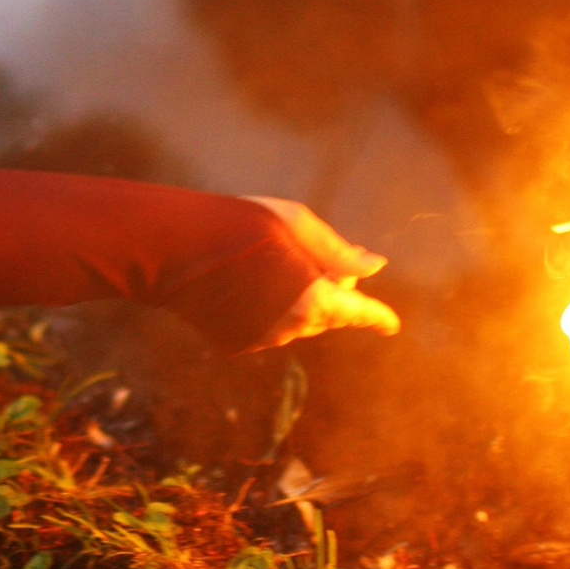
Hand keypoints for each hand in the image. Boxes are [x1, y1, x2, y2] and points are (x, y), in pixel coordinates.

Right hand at [243, 196, 401, 348]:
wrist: (176, 248)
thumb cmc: (242, 225)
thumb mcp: (296, 224)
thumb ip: (338, 251)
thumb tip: (375, 266)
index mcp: (313, 299)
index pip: (357, 312)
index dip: (378, 316)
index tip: (392, 324)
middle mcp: (291, 328)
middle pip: (327, 314)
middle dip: (329, 290)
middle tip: (310, 255)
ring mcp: (262, 339)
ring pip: (296, 321)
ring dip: (296, 298)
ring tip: (270, 261)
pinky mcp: (237, 344)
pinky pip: (267, 327)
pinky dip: (269, 309)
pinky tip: (246, 281)